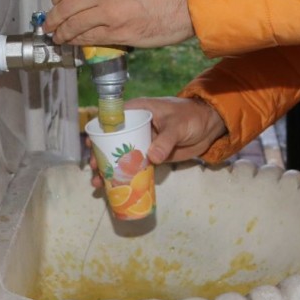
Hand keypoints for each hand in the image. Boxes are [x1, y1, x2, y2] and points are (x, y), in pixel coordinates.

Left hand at [44, 0, 194, 48]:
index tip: (55, 4)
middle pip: (63, 8)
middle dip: (52, 20)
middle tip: (50, 26)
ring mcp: (109, 12)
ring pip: (73, 26)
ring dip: (62, 34)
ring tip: (59, 38)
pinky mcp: (119, 32)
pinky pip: (89, 39)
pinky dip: (78, 42)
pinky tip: (75, 43)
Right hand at [82, 97, 227, 188]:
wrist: (208, 126)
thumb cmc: (191, 117)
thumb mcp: (178, 125)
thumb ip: (166, 140)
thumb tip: (152, 157)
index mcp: (138, 111)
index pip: (113, 118)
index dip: (99, 130)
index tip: (91, 144)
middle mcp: (136, 126)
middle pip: (112, 140)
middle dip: (100, 155)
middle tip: (93, 169)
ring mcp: (142, 142)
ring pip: (120, 155)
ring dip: (108, 169)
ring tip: (98, 183)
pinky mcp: (150, 156)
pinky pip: (134, 166)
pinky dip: (125, 176)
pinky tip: (114, 187)